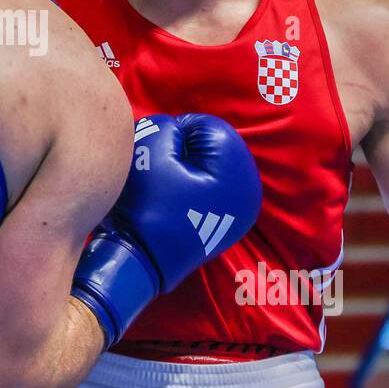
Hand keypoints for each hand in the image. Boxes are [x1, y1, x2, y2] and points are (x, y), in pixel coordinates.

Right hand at [71, 113, 262, 347]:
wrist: (138, 262)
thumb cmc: (145, 204)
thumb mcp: (149, 149)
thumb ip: (165, 125)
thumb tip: (174, 130)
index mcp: (239, 172)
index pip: (205, 126)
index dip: (173, 133)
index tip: (154, 157)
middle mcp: (250, 193)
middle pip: (212, 147)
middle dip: (183, 151)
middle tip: (158, 171)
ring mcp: (242, 212)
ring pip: (211, 167)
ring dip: (186, 168)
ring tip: (163, 188)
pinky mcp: (228, 225)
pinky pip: (211, 188)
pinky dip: (191, 186)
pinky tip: (173, 201)